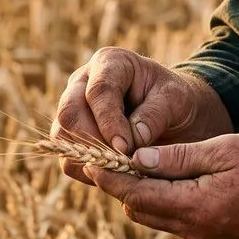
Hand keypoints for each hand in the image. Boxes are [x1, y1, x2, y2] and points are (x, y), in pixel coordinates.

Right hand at [50, 47, 232, 184]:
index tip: (125, 147)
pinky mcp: (72, 138)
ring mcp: (73, 110)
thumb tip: (130, 144)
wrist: (174, 115)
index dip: (108, 121)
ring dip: (88, 159)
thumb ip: (154, 116)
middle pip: (70, 112)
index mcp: (110, 63)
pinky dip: (88, 171)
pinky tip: (114, 175)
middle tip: (119, 162)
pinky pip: (68, 159)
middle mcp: (83, 83)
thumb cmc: (174, 100)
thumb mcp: (175, 99)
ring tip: (120, 170)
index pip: (98, 91)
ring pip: (63, 137)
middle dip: (92, 142)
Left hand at [87, 134, 238, 238]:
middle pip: (139, 209)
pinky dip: (161, 200)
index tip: (87, 157)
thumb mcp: (227, 150)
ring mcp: (205, 237)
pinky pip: (175, 220)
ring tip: (124, 163)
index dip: (109, 176)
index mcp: (196, 206)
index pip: (136, 194)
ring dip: (139, 193)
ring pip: (155, 216)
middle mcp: (195, 229)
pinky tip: (161, 177)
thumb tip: (137, 158)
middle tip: (99, 156)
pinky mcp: (214, 236)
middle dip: (118, 184)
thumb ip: (181, 157)